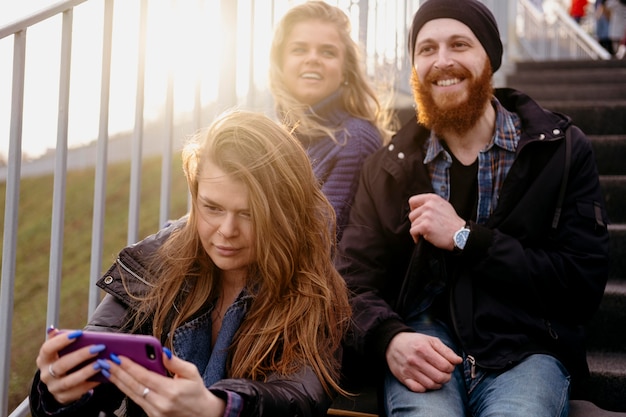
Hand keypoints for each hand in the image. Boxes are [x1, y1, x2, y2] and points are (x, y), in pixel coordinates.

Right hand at [36, 327, 101, 403]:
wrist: (59, 383)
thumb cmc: (63, 359)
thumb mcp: (59, 350)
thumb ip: (60, 339)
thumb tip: (53, 329)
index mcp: (43, 359)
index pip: (47, 349)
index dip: (61, 341)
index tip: (79, 333)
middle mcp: (45, 374)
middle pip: (62, 365)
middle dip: (81, 356)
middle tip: (98, 348)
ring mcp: (53, 387)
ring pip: (70, 381)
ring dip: (87, 371)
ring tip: (101, 363)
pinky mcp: (63, 397)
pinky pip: (78, 391)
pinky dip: (91, 383)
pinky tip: (102, 375)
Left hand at [105, 350, 225, 416]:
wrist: (202, 415)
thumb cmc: (196, 392)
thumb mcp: (192, 373)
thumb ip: (175, 363)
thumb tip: (163, 351)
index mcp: (171, 391)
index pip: (144, 377)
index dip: (130, 367)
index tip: (119, 357)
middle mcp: (160, 403)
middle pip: (134, 386)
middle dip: (118, 373)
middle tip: (106, 362)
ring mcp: (155, 412)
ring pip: (131, 394)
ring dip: (118, 382)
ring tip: (108, 370)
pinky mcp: (152, 416)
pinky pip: (135, 401)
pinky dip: (126, 390)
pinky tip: (119, 381)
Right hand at [386, 332, 461, 391]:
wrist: (392, 343)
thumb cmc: (414, 341)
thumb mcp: (430, 340)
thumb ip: (446, 350)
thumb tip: (458, 361)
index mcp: (423, 349)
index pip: (445, 365)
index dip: (451, 367)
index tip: (449, 365)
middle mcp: (415, 360)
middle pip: (440, 377)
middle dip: (447, 377)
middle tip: (445, 373)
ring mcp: (409, 370)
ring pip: (431, 385)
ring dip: (438, 383)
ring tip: (437, 377)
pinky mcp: (403, 378)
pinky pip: (418, 389)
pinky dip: (426, 388)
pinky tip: (427, 382)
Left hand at [408, 193, 464, 249]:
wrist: (460, 235)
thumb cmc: (452, 223)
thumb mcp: (444, 206)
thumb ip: (431, 204)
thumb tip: (419, 207)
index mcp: (432, 199)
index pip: (413, 201)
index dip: (414, 209)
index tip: (418, 216)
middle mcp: (429, 205)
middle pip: (411, 214)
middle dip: (416, 222)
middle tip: (425, 227)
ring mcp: (427, 215)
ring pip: (412, 224)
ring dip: (418, 230)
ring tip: (428, 232)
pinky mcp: (425, 226)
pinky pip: (413, 231)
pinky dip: (416, 237)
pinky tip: (424, 238)